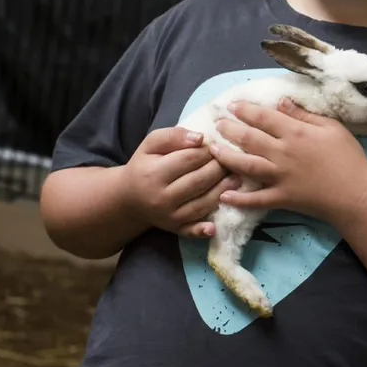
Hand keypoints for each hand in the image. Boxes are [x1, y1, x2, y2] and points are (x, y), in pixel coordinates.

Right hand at [122, 126, 240, 238]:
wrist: (129, 198)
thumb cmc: (145, 165)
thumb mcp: (151, 144)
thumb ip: (174, 136)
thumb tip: (200, 138)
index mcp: (154, 173)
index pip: (190, 159)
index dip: (208, 150)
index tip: (217, 145)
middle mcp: (162, 197)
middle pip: (200, 180)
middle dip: (220, 168)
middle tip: (232, 160)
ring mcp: (169, 216)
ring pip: (202, 203)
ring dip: (223, 190)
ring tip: (237, 178)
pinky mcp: (175, 229)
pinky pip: (192, 230)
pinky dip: (204, 230)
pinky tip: (215, 226)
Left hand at [208, 98, 366, 226]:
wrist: (355, 194)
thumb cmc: (348, 157)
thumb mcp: (331, 127)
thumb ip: (304, 115)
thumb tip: (281, 101)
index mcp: (295, 133)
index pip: (264, 118)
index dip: (246, 110)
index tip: (232, 105)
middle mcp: (282, 153)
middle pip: (249, 139)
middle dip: (230, 129)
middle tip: (216, 123)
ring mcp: (279, 177)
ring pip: (246, 165)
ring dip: (227, 157)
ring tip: (213, 150)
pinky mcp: (281, 198)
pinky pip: (255, 199)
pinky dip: (238, 199)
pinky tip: (223, 196)